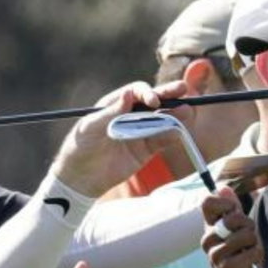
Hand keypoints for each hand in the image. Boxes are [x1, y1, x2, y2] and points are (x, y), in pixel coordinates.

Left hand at [49, 79, 192, 195]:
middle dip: (168, 94)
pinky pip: (161, 140)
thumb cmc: (80, 147)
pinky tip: (179, 131)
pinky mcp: (146, 150)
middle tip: (182, 89)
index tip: (153, 102)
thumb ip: (111, 112)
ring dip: (175, 114)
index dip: (147, 93)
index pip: (136, 92)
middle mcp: (130, 115)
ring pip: (161, 119)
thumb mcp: (91, 127)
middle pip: (153, 101)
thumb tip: (130, 94)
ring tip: (188, 111)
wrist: (80, 179)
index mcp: (116, 104)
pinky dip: (171, 135)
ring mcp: (139, 132)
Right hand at [200, 188, 260, 267]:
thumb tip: (223, 188)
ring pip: (245, 235)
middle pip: (232, 217)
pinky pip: (252, 252)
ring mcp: (215, 255)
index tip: (235, 213)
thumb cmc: (240, 257)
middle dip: (249, 226)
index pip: (207, 203)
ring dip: (255, 243)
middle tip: (249, 239)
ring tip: (251, 252)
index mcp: (209, 228)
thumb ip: (232, 209)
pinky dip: (258, 256)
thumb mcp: (237, 230)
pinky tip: (253, 263)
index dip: (226, 203)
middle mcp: (208, 240)